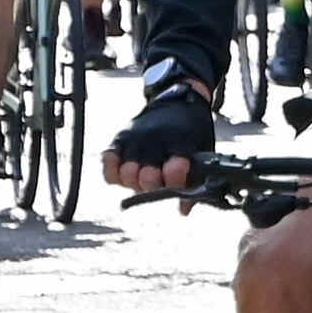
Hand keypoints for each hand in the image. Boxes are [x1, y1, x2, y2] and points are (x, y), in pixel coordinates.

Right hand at [106, 80, 218, 199]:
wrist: (177, 102)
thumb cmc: (193, 131)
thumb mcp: (204, 151)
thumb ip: (197, 180)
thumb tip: (184, 210)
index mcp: (181, 143)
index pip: (174, 171)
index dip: (176, 182)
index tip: (178, 182)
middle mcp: (155, 141)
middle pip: (147, 178)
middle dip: (153, 187)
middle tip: (159, 183)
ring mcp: (135, 139)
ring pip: (125, 174)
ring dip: (134, 183)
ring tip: (143, 177)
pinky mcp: (120, 139)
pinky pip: (107, 163)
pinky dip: (113, 172)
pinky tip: (125, 171)